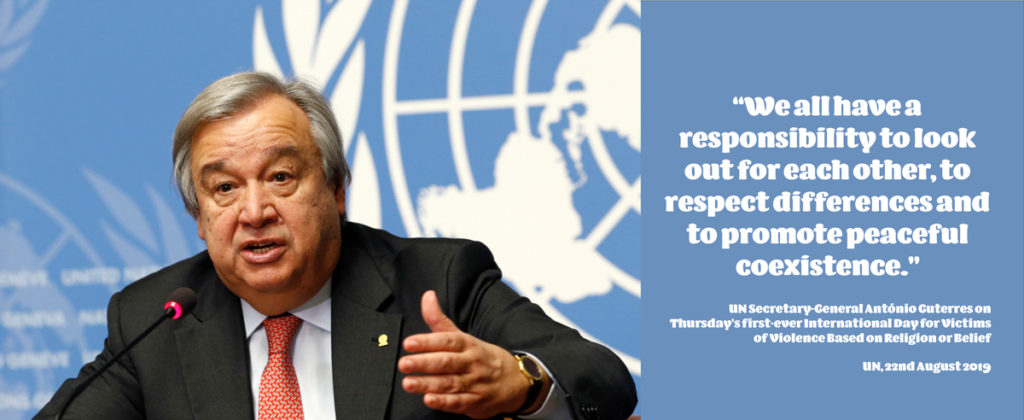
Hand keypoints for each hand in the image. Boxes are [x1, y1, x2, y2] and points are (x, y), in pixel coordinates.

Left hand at [399, 290, 535, 418]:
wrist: (516, 382)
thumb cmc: (483, 357)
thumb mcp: (464, 337)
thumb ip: (440, 321)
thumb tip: (427, 296)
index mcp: (468, 344)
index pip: (447, 340)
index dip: (427, 341)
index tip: (409, 343)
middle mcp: (471, 363)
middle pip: (446, 362)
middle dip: (424, 363)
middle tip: (404, 363)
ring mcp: (474, 383)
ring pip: (449, 383)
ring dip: (428, 384)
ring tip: (409, 383)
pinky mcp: (475, 402)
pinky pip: (459, 402)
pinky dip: (444, 401)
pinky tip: (429, 399)